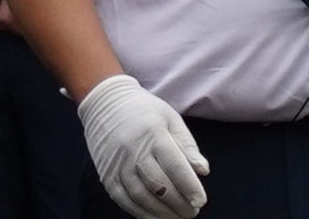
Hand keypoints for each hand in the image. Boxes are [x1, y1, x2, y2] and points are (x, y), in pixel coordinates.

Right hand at [78, 73, 211, 218]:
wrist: (105, 101)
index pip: (174, 166)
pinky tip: (156, 217)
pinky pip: (124, 199)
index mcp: (153, 132)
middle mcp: (133, 148)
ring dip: (162, 212)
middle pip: (159, 185)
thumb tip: (203, 171)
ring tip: (178, 217)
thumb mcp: (171, 119)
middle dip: (179, 204)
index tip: (201, 201)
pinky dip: (141, 213)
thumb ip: (188, 146)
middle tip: (193, 211)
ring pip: (141, 196)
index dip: (189, 187)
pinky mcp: (106, 173)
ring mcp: (117, 163)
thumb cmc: (145, 111)